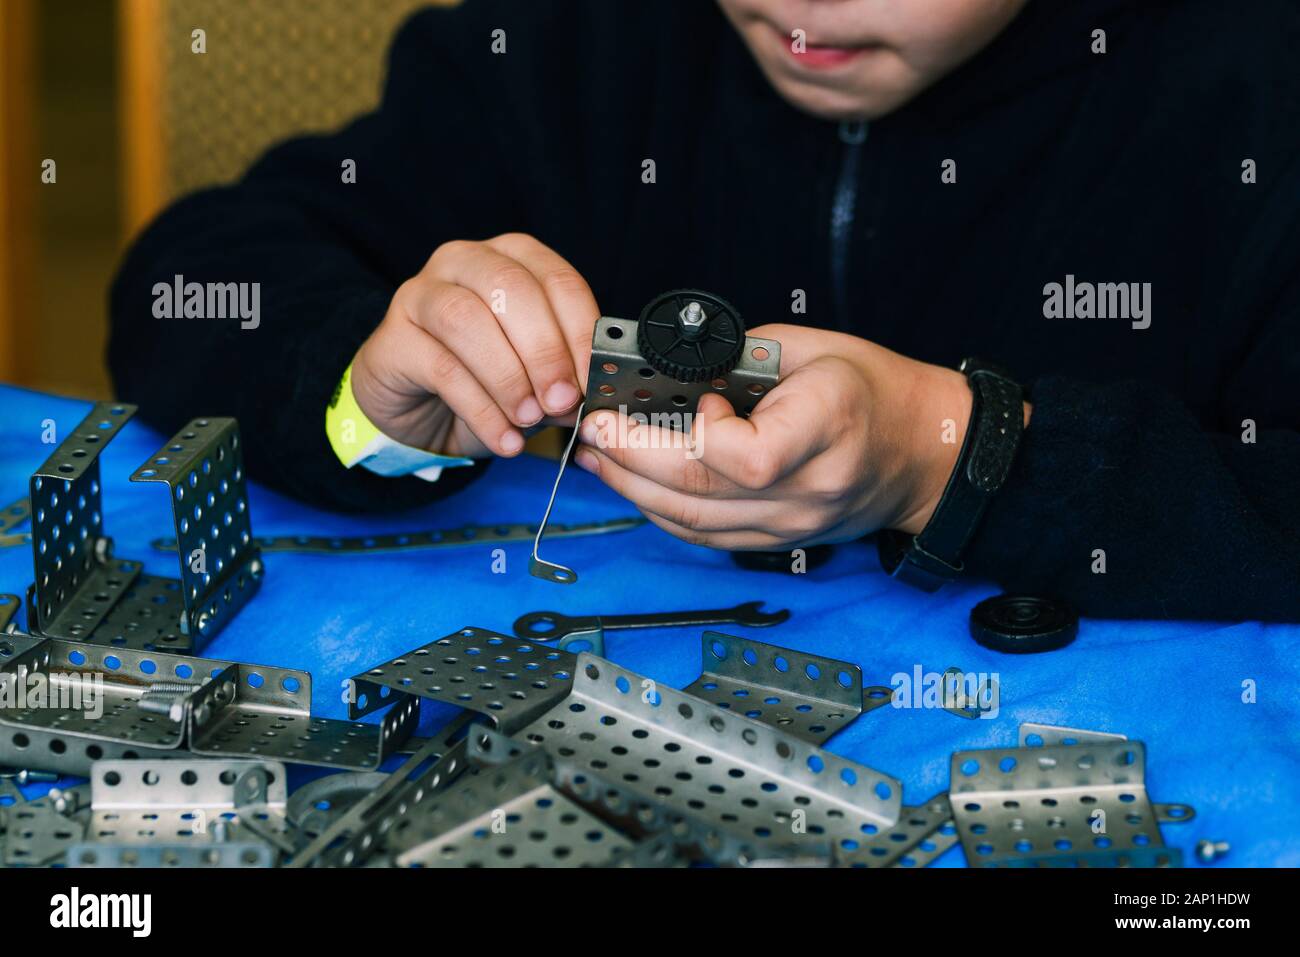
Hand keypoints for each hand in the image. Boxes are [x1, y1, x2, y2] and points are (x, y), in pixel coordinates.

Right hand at [349, 233, 595, 457]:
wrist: (420, 410)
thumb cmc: (486, 380)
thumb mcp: (534, 377)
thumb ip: (561, 377)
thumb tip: (587, 396)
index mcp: (513, 258)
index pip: (557, 280)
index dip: (580, 332)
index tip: (593, 379)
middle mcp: (465, 261)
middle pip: (511, 289)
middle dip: (544, 350)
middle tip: (561, 400)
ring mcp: (421, 293)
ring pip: (467, 320)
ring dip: (507, 377)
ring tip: (528, 419)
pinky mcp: (392, 336)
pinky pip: (440, 368)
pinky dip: (480, 410)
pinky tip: (503, 438)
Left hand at [573, 324, 1006, 549]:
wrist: (924, 452)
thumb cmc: (873, 391)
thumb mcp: (814, 349)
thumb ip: (740, 360)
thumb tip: (671, 371)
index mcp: (825, 429)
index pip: (746, 457)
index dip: (692, 435)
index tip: (669, 403)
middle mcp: (807, 491)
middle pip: (701, 494)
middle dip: (630, 460)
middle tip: (591, 430)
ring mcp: (792, 525)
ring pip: (693, 523)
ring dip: (633, 489)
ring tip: (597, 457)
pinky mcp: (778, 540)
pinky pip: (706, 536)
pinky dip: (662, 511)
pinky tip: (634, 484)